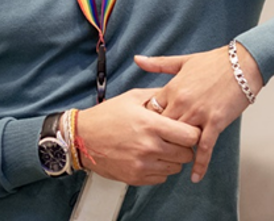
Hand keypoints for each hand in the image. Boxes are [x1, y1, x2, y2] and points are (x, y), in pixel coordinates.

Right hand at [74, 88, 200, 185]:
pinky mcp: (136, 177)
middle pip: (187, 154)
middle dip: (184, 147)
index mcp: (151, 125)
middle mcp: (149, 147)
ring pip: (176, 168)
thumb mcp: (131, 98)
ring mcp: (143, 165)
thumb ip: (157, 97)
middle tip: (173, 139)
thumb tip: (176, 96)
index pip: (191, 136)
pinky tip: (149, 157)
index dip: (192, 132)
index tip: (185, 129)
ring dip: (172, 159)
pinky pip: (162, 178)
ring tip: (160, 148)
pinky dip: (160, 169)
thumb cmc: (106, 116)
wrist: (81, 138)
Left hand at [134, 42, 263, 183]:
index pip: (151, 111)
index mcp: (172, 88)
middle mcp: (182, 103)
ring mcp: (199, 114)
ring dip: (175, 150)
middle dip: (158, 138)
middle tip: (154, 150)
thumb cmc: (214, 62)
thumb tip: (137, 59)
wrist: (242, 64)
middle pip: (162, 128)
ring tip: (171, 162)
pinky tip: (194, 176)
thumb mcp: (182, 62)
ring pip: (180, 139)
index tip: (146, 130)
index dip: (148, 122)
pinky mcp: (216, 122)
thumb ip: (158, 64)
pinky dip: (200, 163)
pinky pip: (205, 147)